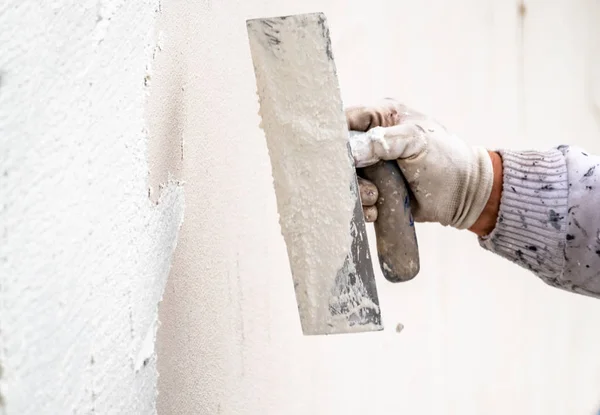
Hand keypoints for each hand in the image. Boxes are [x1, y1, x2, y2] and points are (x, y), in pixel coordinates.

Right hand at [345, 99, 498, 232]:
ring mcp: (372, 168)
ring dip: (357, 192)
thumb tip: (351, 152)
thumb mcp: (417, 141)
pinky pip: (356, 199)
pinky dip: (362, 207)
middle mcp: (372, 140)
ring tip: (375, 198)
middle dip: (347, 172)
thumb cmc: (446, 160)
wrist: (465, 196)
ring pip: (346, 179)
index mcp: (382, 117)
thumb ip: (384, 141)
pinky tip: (375, 211)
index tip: (336, 154)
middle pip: (341, 154)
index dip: (336, 135)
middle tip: (365, 184)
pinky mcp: (374, 190)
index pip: (347, 119)